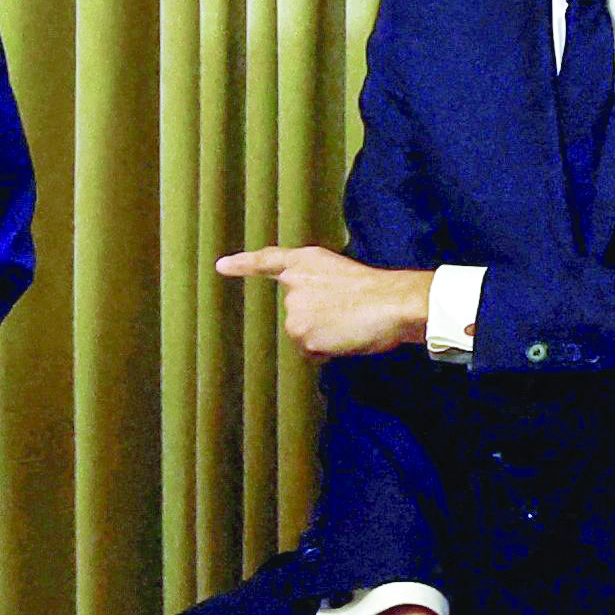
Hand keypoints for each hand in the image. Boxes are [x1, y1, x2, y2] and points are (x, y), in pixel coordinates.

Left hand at [219, 245, 432, 358]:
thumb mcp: (342, 275)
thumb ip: (319, 286)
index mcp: (306, 262)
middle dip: (317, 321)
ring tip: (349, 325)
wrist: (392, 304)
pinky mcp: (302, 334)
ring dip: (323, 337)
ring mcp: (295, 310)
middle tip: (347, 315)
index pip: (268, 261)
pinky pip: (311, 353)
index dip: (244, 264)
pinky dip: (328, 352)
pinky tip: (346, 339)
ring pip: (303, 335)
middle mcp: (294, 285)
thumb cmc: (379, 292)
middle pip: (295, 314)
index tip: (222, 266)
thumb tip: (314, 314)